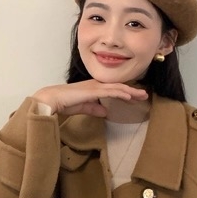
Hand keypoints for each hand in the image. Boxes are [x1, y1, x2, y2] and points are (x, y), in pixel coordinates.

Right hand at [33, 80, 148, 117]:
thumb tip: (106, 112)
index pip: (113, 89)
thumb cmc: (64, 102)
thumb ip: (94, 109)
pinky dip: (121, 93)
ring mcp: (95, 87)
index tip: (135, 98)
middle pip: (119, 87)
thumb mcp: (83, 107)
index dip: (125, 93)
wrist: (52, 99)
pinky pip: (111, 91)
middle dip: (133, 91)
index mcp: (94, 88)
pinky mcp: (94, 91)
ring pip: (118, 88)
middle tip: (144, 95)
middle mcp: (96, 85)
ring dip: (131, 91)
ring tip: (142, 95)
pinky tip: (130, 96)